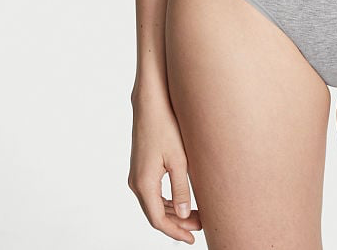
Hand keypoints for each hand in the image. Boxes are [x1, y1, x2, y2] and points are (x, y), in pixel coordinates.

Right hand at [128, 90, 202, 243]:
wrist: (151, 101)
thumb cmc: (166, 126)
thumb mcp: (179, 159)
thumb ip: (181, 189)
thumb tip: (183, 214)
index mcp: (144, 183)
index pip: (158, 220)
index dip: (176, 232)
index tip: (192, 239)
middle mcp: (136, 182)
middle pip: (155, 214)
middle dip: (177, 223)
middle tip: (200, 226)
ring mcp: (136, 174)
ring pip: (153, 204)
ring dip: (172, 212)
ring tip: (195, 214)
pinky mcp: (140, 167)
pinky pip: (152, 192)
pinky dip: (166, 201)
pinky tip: (181, 200)